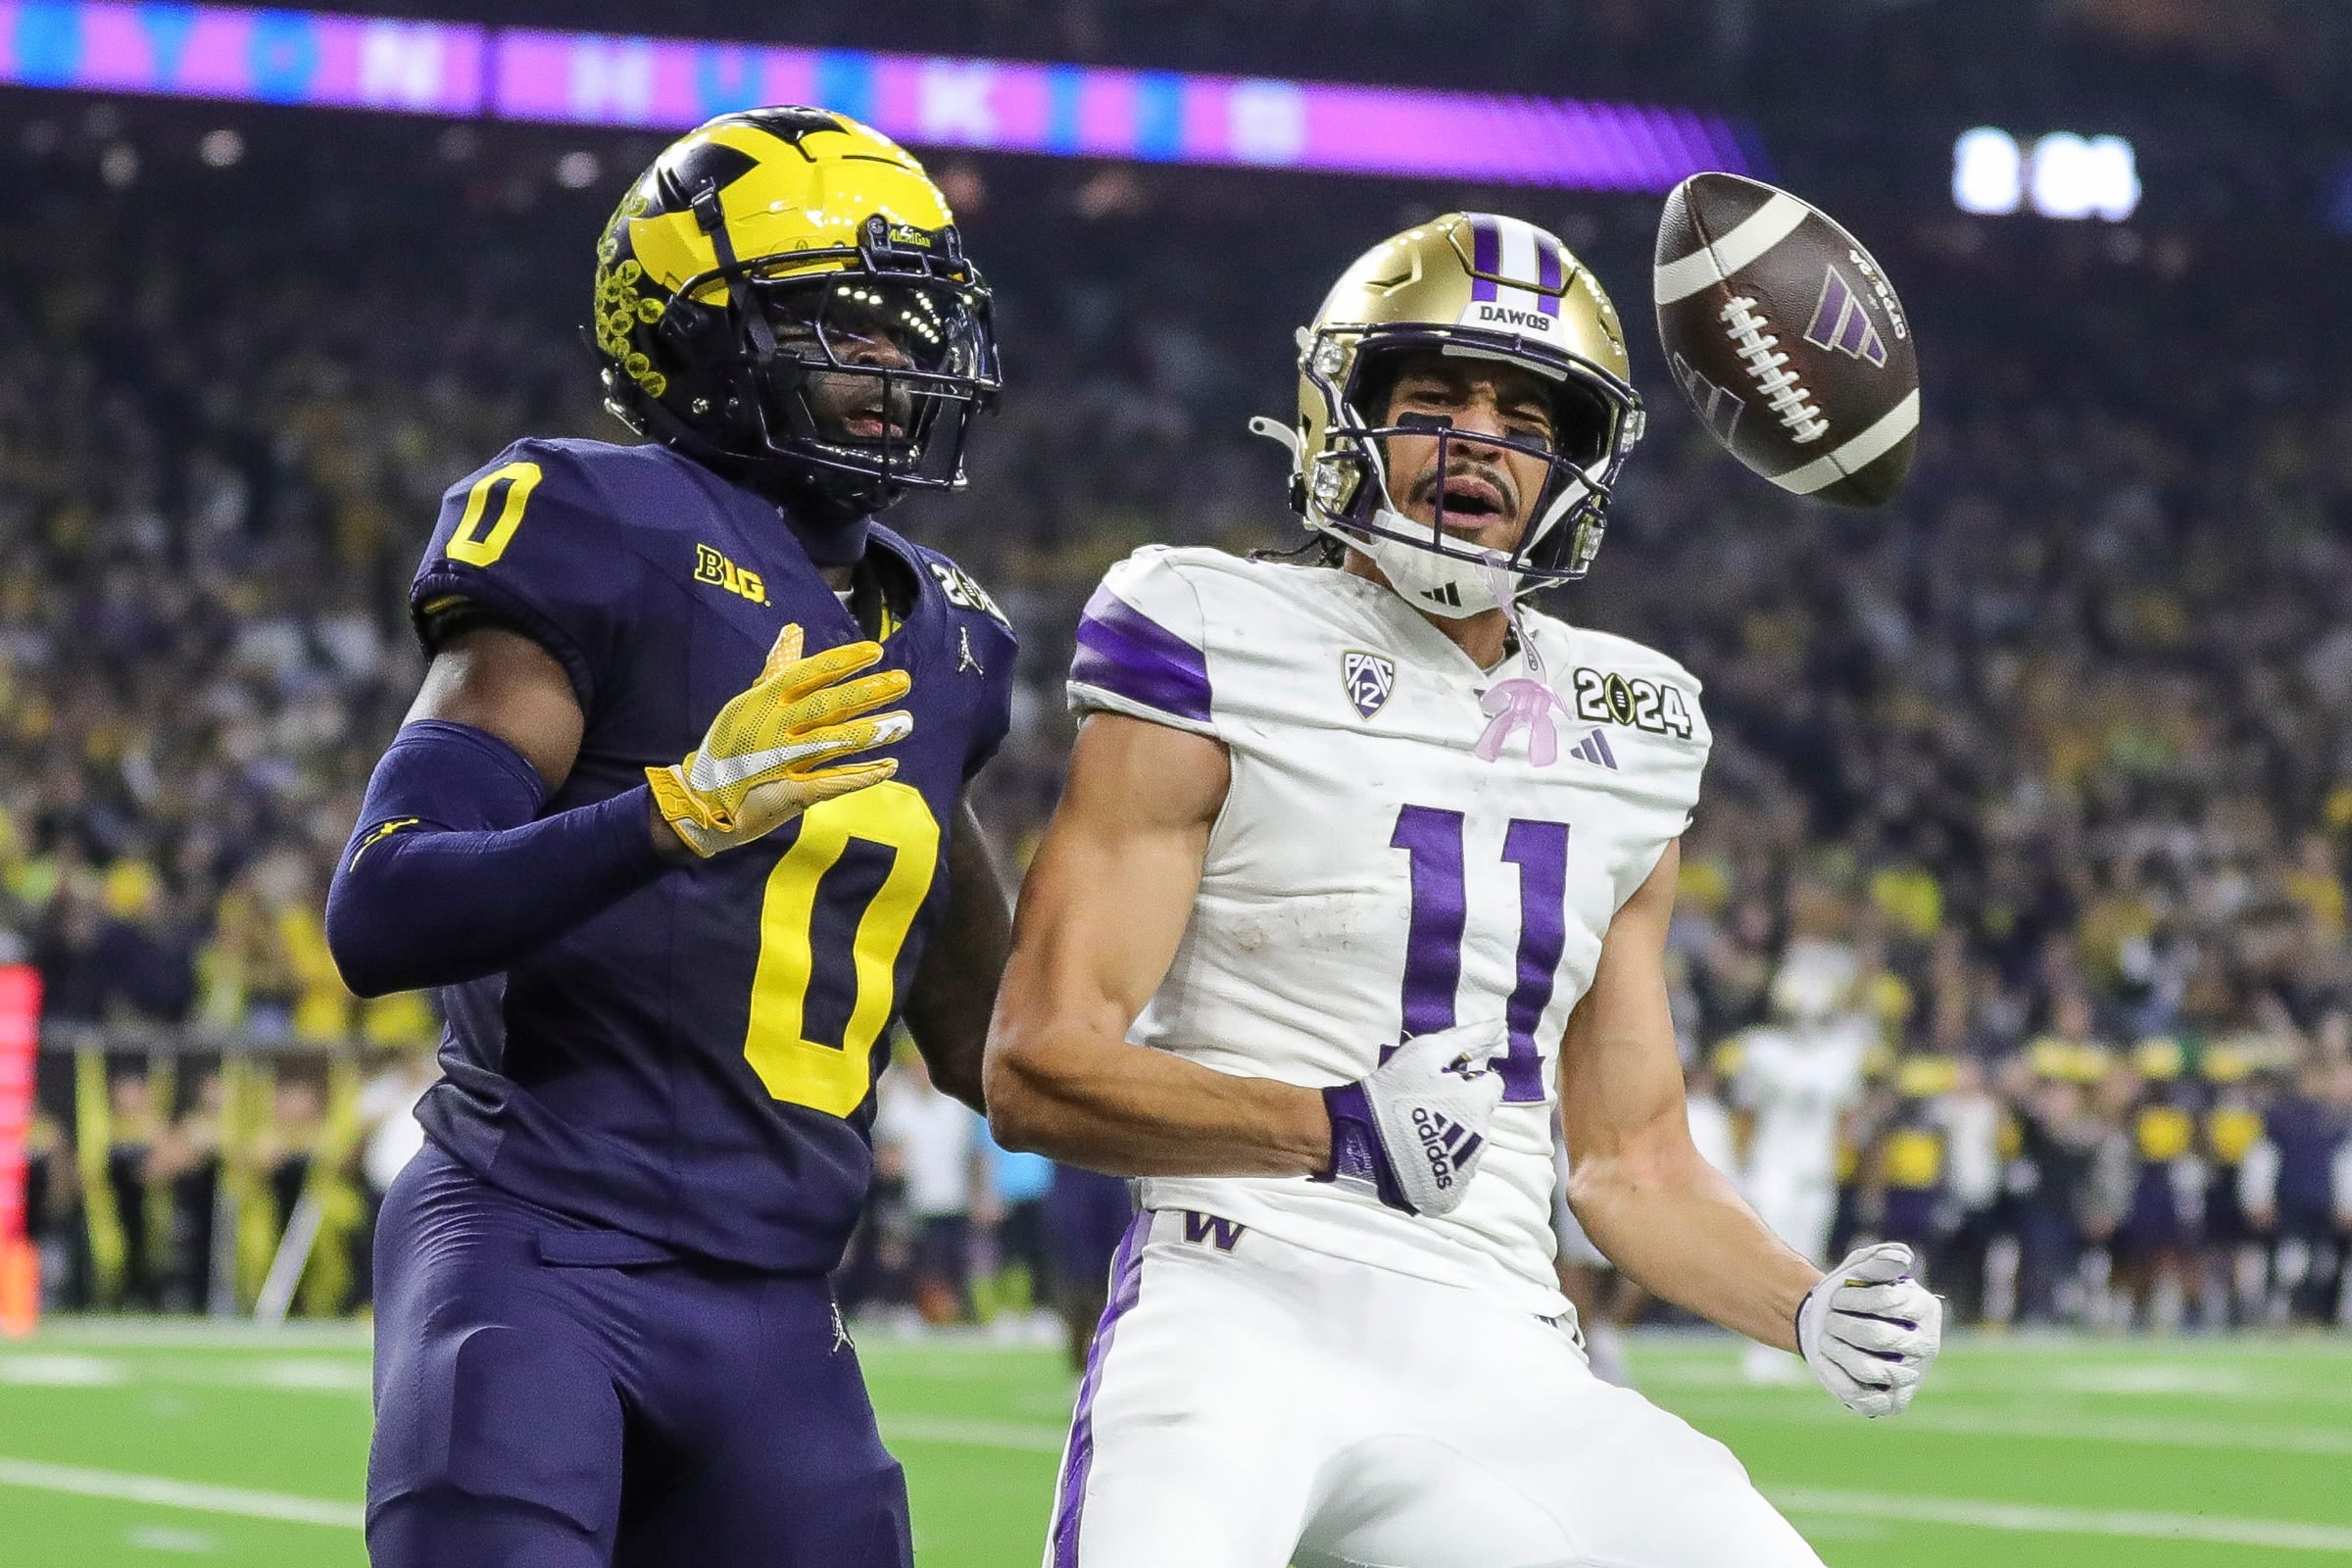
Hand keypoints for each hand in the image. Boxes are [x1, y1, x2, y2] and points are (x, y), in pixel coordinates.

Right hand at [647, 624, 911, 858]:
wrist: (704, 800)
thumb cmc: (730, 746)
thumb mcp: (747, 703)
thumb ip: (777, 668)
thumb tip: (794, 629)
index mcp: (763, 701)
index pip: (809, 674)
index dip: (844, 661)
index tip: (876, 650)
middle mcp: (774, 728)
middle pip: (828, 704)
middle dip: (868, 692)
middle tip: (904, 681)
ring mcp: (783, 762)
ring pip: (836, 741)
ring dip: (873, 731)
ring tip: (905, 722)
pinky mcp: (792, 794)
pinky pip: (834, 781)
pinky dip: (863, 775)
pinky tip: (891, 765)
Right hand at [1317, 1020, 1506, 1217]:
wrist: (1354, 1139)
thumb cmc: (1390, 1091)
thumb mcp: (1426, 1051)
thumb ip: (1468, 1038)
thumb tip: (1501, 1028)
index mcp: (1478, 1105)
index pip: (1491, 1086)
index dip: (1464, 1080)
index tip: (1438, 1083)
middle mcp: (1480, 1141)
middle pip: (1478, 1118)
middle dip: (1458, 1110)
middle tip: (1422, 1107)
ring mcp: (1464, 1172)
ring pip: (1466, 1148)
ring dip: (1449, 1139)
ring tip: (1413, 1133)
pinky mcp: (1448, 1195)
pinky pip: (1451, 1176)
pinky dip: (1438, 1167)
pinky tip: (1414, 1157)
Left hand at [1797, 1241, 1942, 1417]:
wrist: (1831, 1325)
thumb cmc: (1850, 1294)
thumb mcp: (1861, 1267)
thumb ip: (1880, 1260)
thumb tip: (1901, 1257)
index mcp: (1924, 1308)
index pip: (1887, 1300)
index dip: (1853, 1298)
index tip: (1836, 1296)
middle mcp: (1926, 1345)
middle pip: (1876, 1336)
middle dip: (1841, 1325)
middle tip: (1828, 1320)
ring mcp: (1911, 1376)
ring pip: (1868, 1369)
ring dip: (1836, 1350)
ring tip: (1827, 1339)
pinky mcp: (1892, 1402)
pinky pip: (1864, 1398)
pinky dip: (1837, 1378)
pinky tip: (1829, 1361)